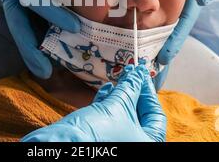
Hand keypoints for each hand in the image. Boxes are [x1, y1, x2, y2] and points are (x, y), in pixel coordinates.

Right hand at [0, 0, 79, 78]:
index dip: (53, 12)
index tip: (75, 26)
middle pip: (18, 23)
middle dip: (32, 48)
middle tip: (47, 72)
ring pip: (18, 25)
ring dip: (30, 49)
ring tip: (45, 71)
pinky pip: (21, 17)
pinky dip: (32, 35)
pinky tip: (46, 48)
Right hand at [21, 65, 166, 141]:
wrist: (63, 144)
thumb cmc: (98, 132)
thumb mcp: (118, 104)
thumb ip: (131, 86)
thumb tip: (138, 72)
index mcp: (149, 142)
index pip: (155, 113)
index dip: (148, 91)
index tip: (141, 73)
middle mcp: (135, 144)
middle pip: (140, 115)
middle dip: (133, 91)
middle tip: (131, 73)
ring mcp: (118, 144)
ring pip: (123, 117)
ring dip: (120, 95)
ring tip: (119, 78)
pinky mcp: (102, 141)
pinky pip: (110, 122)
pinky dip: (109, 105)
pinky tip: (106, 90)